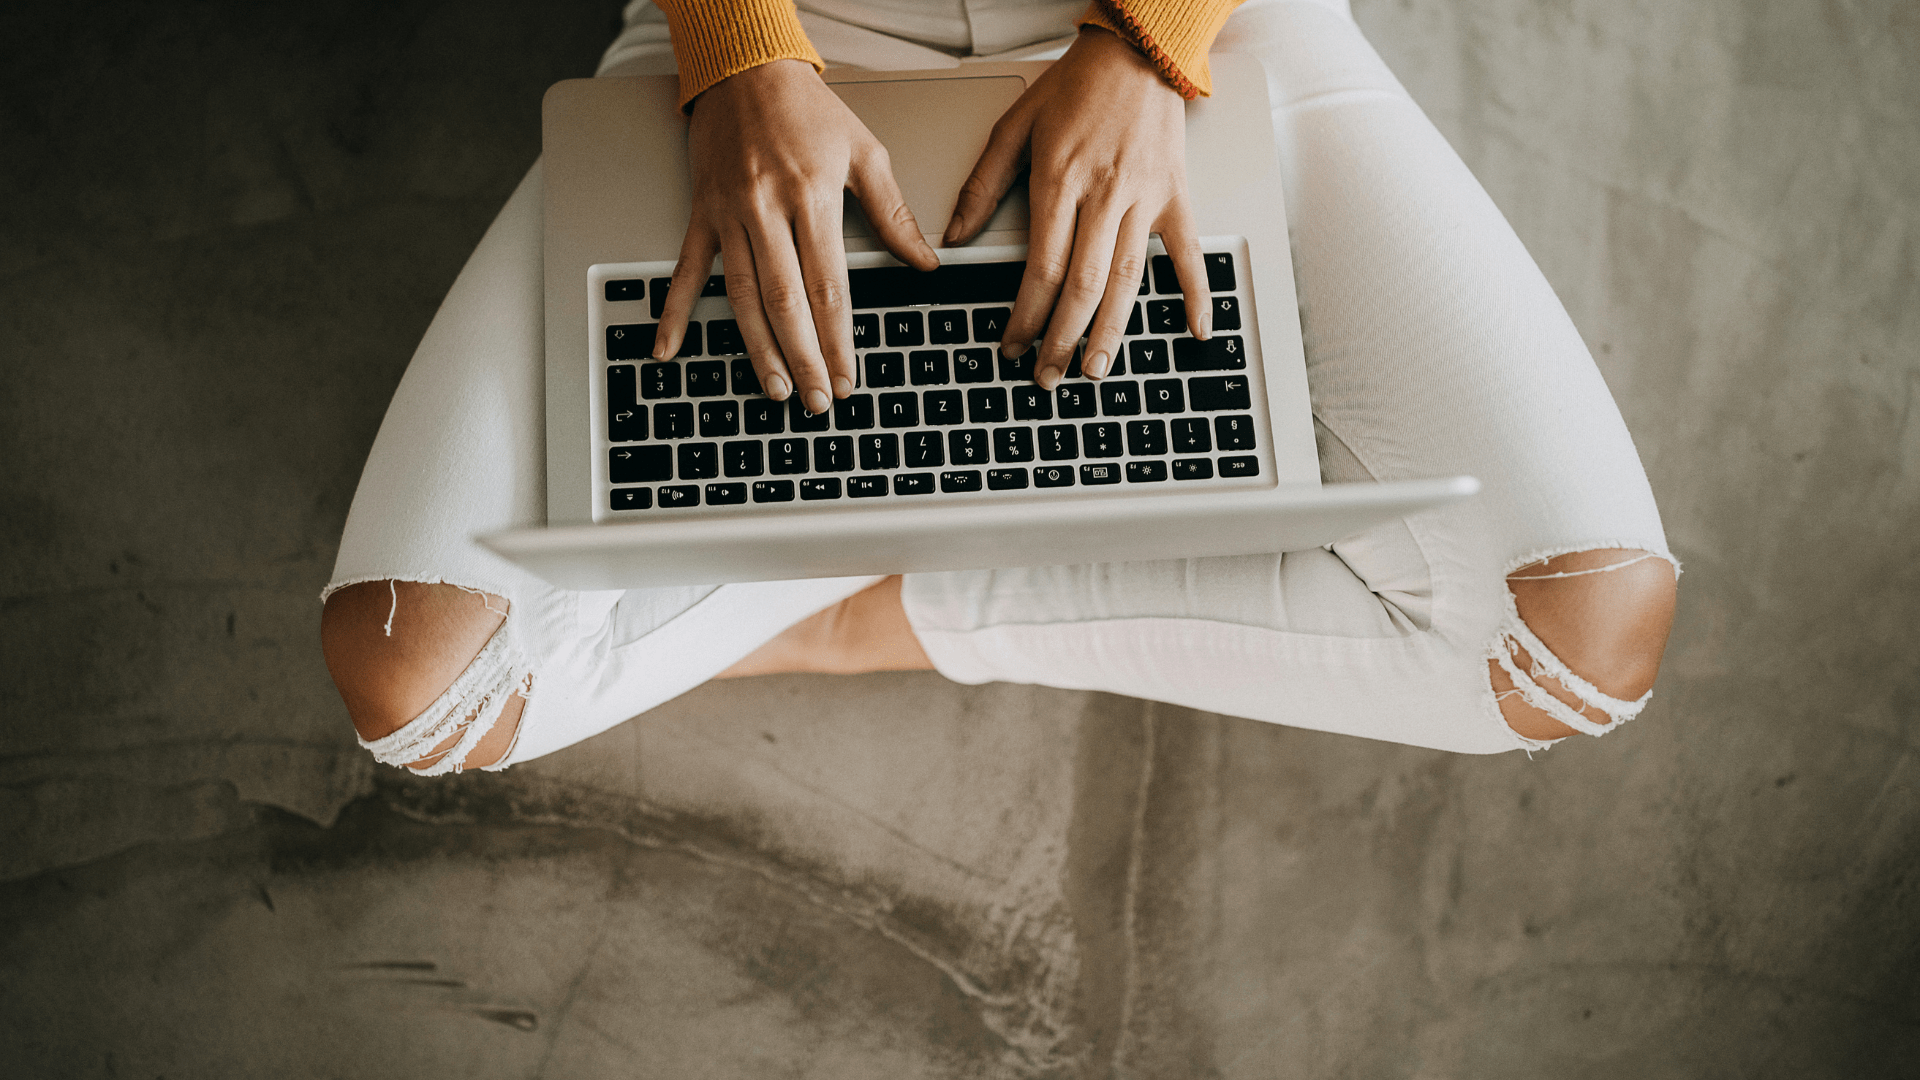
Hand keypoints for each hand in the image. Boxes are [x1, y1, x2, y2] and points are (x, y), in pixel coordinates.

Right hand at [653, 60, 939, 412]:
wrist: (745, 66)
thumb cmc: (807, 108)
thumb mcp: (865, 152)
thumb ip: (893, 213)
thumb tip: (926, 262)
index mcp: (811, 197)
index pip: (828, 287)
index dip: (838, 339)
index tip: (847, 376)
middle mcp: (767, 209)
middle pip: (786, 302)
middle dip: (804, 358)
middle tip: (816, 400)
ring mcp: (729, 215)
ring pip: (742, 296)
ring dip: (758, 349)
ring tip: (774, 387)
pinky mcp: (702, 214)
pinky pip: (687, 271)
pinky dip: (674, 312)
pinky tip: (669, 350)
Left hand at [945, 26, 1210, 388]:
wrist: (1135, 50)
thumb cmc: (1075, 86)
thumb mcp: (1013, 127)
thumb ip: (983, 186)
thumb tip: (956, 237)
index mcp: (1060, 179)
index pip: (1042, 266)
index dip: (1026, 314)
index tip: (1013, 344)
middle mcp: (1104, 193)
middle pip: (1083, 284)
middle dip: (1061, 337)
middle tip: (1047, 375)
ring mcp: (1144, 197)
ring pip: (1128, 278)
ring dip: (1111, 331)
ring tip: (1094, 369)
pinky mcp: (1176, 195)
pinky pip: (1188, 252)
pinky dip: (1195, 293)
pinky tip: (1194, 330)